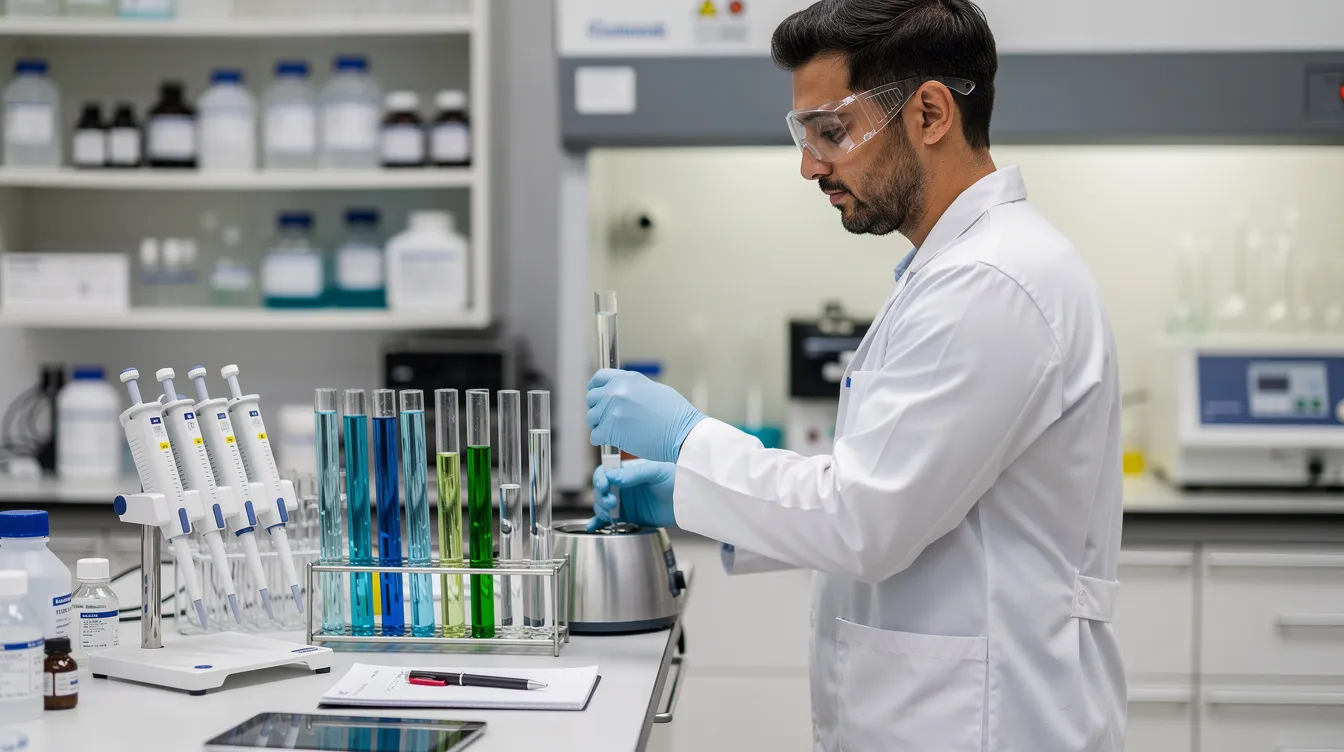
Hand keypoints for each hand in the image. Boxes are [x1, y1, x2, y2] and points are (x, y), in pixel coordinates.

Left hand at [586, 369, 705, 462]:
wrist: (683, 433)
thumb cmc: (675, 415)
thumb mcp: (653, 390)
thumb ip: (632, 389)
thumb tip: (621, 393)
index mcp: (626, 379)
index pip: (598, 378)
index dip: (595, 388)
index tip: (597, 396)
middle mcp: (616, 391)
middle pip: (592, 398)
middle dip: (598, 409)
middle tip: (609, 419)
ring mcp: (611, 410)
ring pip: (591, 418)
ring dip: (600, 426)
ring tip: (616, 431)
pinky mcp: (610, 431)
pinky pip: (595, 436)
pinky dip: (603, 441)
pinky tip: (616, 441)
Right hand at [586, 459, 677, 531]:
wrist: (690, 501)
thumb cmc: (677, 479)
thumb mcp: (656, 471)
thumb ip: (634, 474)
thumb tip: (612, 476)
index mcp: (628, 471)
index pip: (605, 472)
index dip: (601, 479)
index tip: (604, 486)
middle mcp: (624, 486)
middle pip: (601, 490)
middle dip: (602, 496)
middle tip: (612, 502)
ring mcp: (626, 501)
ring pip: (603, 505)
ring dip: (602, 509)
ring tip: (613, 512)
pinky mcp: (630, 516)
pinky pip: (610, 519)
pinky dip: (599, 522)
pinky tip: (593, 526)